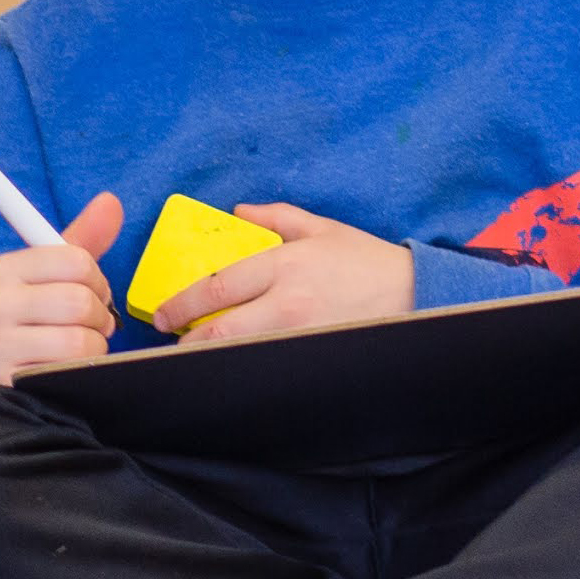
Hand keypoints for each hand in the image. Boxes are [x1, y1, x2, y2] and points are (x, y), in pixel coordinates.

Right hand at [0, 192, 122, 384]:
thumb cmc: (20, 318)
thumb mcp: (43, 277)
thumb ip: (80, 242)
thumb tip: (112, 202)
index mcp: (3, 268)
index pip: (77, 260)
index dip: (97, 280)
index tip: (92, 292)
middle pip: (81, 301)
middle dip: (100, 317)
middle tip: (91, 326)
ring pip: (80, 340)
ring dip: (93, 347)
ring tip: (77, 349)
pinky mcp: (4, 381)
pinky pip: (69, 371)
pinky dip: (80, 371)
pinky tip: (64, 369)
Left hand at [153, 203, 413, 341]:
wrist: (414, 294)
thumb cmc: (366, 261)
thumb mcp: (322, 229)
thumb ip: (277, 216)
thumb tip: (238, 211)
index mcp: (284, 265)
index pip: (218, 286)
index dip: (183, 303)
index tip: (165, 314)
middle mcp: (287, 303)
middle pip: (221, 330)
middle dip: (188, 340)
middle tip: (173, 341)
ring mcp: (299, 336)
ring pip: (240, 353)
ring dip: (213, 357)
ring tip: (197, 356)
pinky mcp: (312, 357)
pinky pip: (267, 366)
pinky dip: (246, 367)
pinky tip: (235, 367)